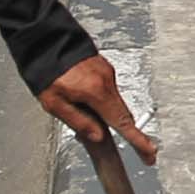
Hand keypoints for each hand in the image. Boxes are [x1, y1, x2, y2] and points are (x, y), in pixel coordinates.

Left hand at [37, 54, 160, 162]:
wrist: (44, 40)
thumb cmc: (45, 71)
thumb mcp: (54, 103)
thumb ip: (79, 121)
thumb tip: (98, 137)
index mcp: (95, 91)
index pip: (122, 122)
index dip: (137, 141)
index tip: (150, 152)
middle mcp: (106, 80)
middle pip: (123, 113)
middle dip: (131, 132)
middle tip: (142, 150)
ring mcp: (106, 72)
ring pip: (115, 102)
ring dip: (110, 115)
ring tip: (91, 120)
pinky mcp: (103, 67)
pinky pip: (109, 90)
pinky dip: (104, 101)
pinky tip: (88, 101)